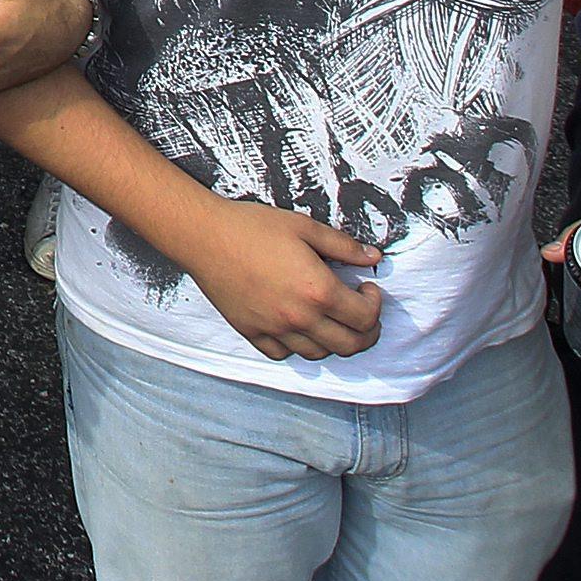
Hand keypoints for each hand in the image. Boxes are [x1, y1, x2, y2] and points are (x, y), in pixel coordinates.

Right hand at [173, 199, 383, 360]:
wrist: (204, 236)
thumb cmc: (253, 226)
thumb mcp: (304, 227)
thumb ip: (343, 246)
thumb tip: (373, 257)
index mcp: (318, 291)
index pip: (365, 317)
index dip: (376, 305)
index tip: (368, 288)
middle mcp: (299, 317)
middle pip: (350, 345)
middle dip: (366, 332)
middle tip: (363, 313)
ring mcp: (274, 329)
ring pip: (318, 354)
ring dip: (334, 341)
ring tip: (331, 320)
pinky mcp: (252, 332)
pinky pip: (283, 354)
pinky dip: (296, 347)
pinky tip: (298, 327)